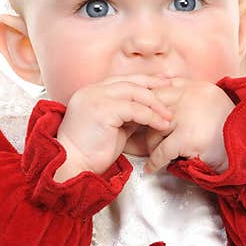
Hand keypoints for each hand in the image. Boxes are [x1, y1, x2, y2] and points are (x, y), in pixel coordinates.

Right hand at [53, 75, 172, 181]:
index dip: (144, 80)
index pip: (123, 80)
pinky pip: (134, 109)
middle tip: (172, 89)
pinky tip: (161, 124)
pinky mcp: (102, 111)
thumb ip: (127, 114)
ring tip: (169, 115)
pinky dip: (151, 116)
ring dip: (155, 104)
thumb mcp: (113, 126)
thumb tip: (147, 110)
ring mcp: (95, 98)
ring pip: (134, 92)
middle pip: (130, 81)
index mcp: (91, 92)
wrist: (73, 165)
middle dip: (154, 85)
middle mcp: (91, 91)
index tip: (162, 83)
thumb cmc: (92, 151)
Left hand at [142, 78, 234, 173]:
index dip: (151, 102)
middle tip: (145, 134)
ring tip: (154, 152)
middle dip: (147, 122)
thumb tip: (162, 82)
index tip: (146, 114)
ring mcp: (189, 117)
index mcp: (198, 87)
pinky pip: (162, 150)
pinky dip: (154, 161)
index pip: (163, 88)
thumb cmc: (231, 127)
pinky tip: (152, 168)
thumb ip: (189, 90)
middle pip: (155, 106)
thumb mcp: (213, 99)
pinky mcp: (188, 138)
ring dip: (152, 143)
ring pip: (155, 128)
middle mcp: (191, 98)